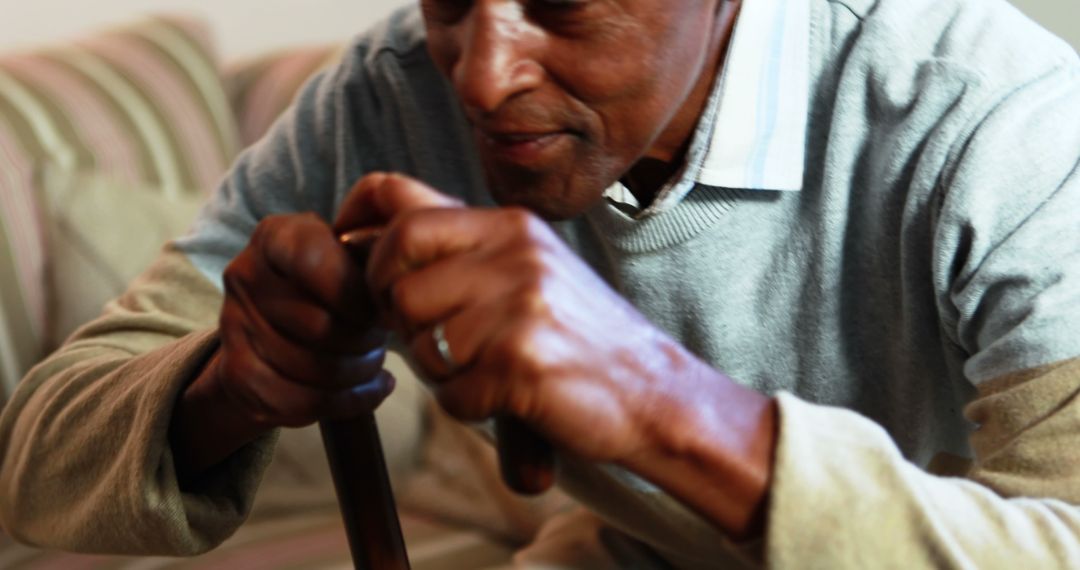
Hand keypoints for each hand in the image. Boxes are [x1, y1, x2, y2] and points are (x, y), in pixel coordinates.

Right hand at [210, 211, 391, 429]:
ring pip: (317, 368)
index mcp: (276, 236)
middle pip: (321, 324)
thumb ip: (369, 264)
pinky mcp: (238, 375)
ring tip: (372, 361)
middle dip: (366, 340)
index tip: (381, 310)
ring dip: (361, 371)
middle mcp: (245, 274)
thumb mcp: (346, 258)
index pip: (315, 260)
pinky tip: (371, 388)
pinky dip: (351, 399)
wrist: (269, 331)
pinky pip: (306, 400)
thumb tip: (394, 299)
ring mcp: (235, 327)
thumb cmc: (327, 287)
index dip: (357, 292)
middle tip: (380, 339)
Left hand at [347, 173, 775, 538]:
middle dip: (396, 312)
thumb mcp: (529, 268)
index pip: (401, 207)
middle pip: (397, 275)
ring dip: (440, 369)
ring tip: (487, 370)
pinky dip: (470, 407)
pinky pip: (452, 393)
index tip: (354, 264)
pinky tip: (510, 399)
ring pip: (419, 339)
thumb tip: (364, 239)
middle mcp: (515, 253)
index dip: (360, 235)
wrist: (656, 393)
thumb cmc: (581, 337)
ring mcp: (520, 305)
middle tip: (429, 334)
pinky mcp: (522, 361)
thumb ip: (463, 249)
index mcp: (510, 225)